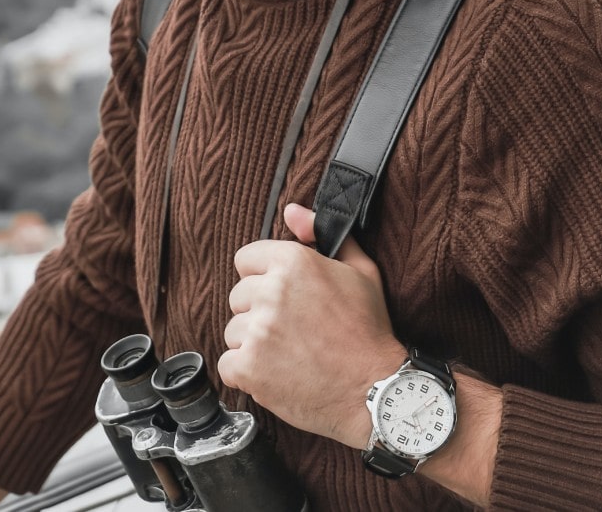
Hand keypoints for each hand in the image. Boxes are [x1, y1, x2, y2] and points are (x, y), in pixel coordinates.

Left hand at [218, 203, 404, 448]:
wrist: (374, 390)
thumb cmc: (369, 332)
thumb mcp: (360, 270)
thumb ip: (320, 234)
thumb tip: (291, 210)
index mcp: (293, 261)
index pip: (245, 260)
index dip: (265, 279)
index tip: (285, 298)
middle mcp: (270, 292)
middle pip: (238, 297)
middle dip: (259, 313)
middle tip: (294, 331)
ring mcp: (257, 331)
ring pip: (233, 332)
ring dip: (253, 345)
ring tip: (289, 354)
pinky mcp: (248, 367)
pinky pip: (227, 364)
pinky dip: (246, 374)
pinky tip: (276, 374)